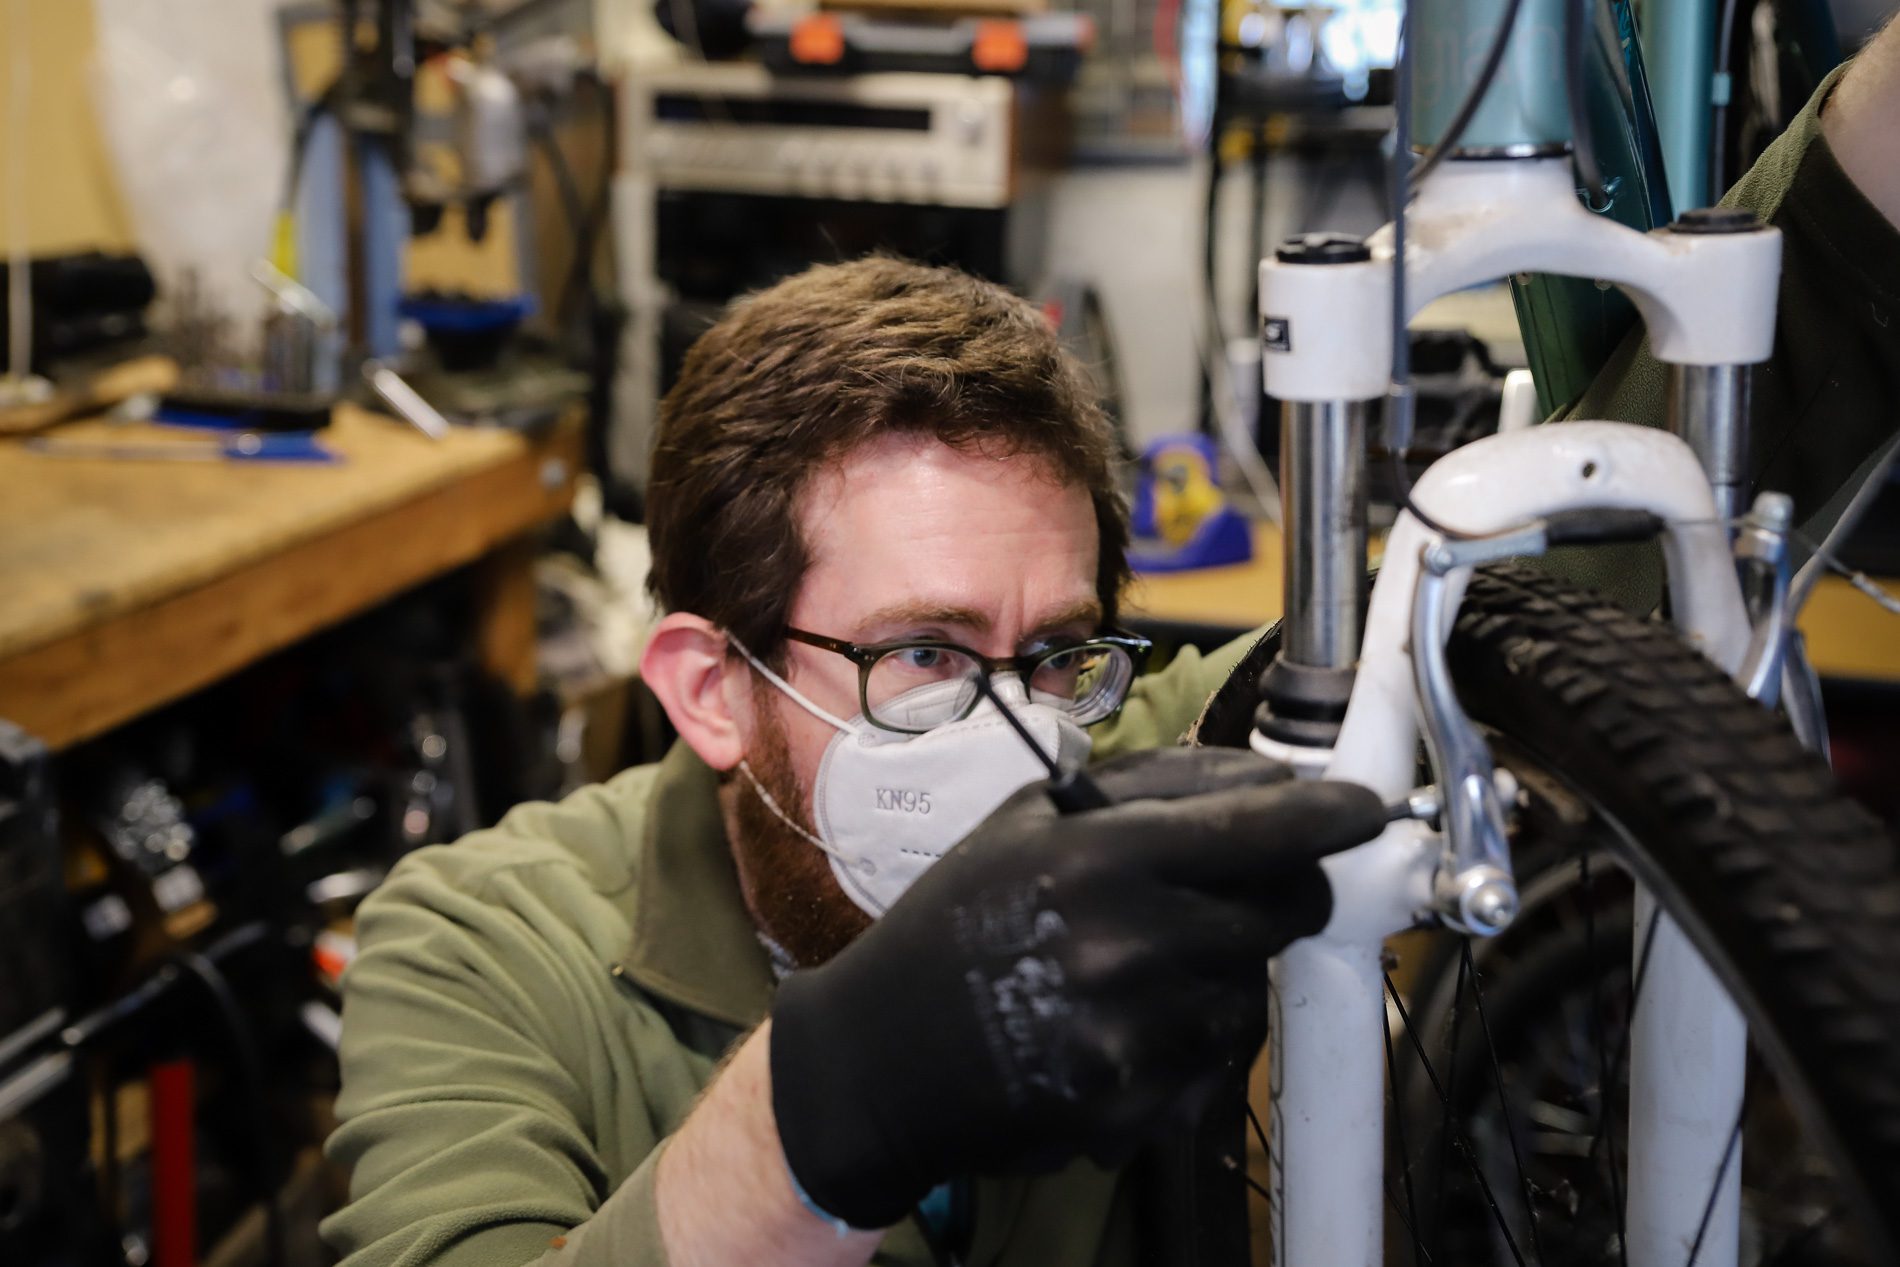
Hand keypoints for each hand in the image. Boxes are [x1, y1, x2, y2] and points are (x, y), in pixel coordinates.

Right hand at [768, 746, 1385, 1228]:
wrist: (881, 1056)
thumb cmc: (956, 923)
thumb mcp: (1028, 820)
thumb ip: (1150, 784)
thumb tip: (1265, 774)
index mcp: (1101, 854)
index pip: (1263, 826)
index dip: (1332, 815)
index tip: (1365, 810)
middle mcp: (1129, 940)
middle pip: (1286, 907)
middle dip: (1283, 890)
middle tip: (1242, 887)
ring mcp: (1138, 1031)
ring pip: (1254, 988)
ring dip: (1225, 971)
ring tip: (1143, 965)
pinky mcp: (1138, 1102)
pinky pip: (1214, 1062)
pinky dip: (1189, 1041)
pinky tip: (1122, 1023)